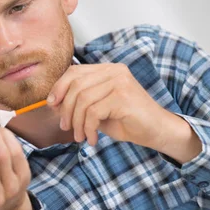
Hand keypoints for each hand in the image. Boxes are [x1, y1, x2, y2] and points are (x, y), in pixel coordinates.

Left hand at [47, 63, 187, 152]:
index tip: (52, 106)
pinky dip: (88, 129)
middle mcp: (114, 71)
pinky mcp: (123, 97)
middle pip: (75, 86)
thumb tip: (54, 103)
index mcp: (108, 70)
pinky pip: (93, 112)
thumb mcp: (98, 109)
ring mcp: (119, 82)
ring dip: (77, 123)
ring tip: (80, 137)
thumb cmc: (127, 121)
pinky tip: (93, 139)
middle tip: (66, 127)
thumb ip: (80, 103)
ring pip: (82, 100)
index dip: (59, 88)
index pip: (74, 72)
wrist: (157, 131)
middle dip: (66, 110)